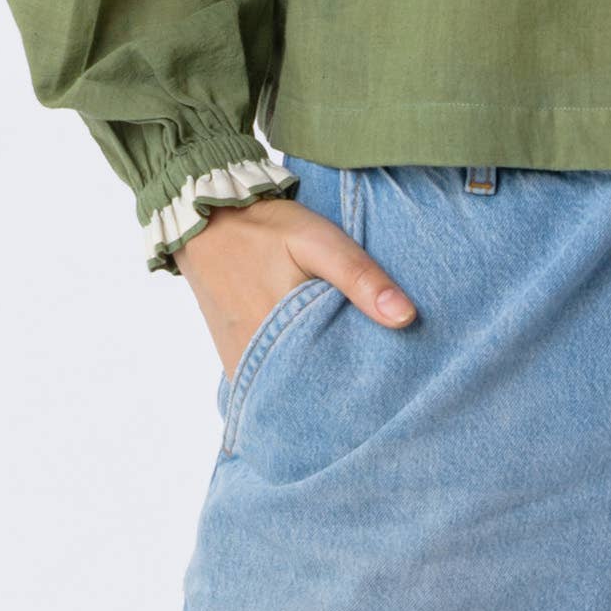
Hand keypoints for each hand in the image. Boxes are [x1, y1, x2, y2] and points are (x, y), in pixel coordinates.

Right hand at [173, 194, 416, 375]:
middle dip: (335, 391)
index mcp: (279, 338)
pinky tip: (308, 366)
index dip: (357, 388)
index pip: (329, 384)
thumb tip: (406, 317)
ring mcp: (238, 360)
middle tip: (366, 387)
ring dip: (309, 385)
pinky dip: (285, 377)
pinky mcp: (230, 354)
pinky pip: (262, 379)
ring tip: (341, 377)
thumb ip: (360, 277)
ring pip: (282, 388)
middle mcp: (253, 359)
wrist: (204, 218)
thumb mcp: (319, 242)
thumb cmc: (263, 228)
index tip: (382, 386)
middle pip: (305, 392)